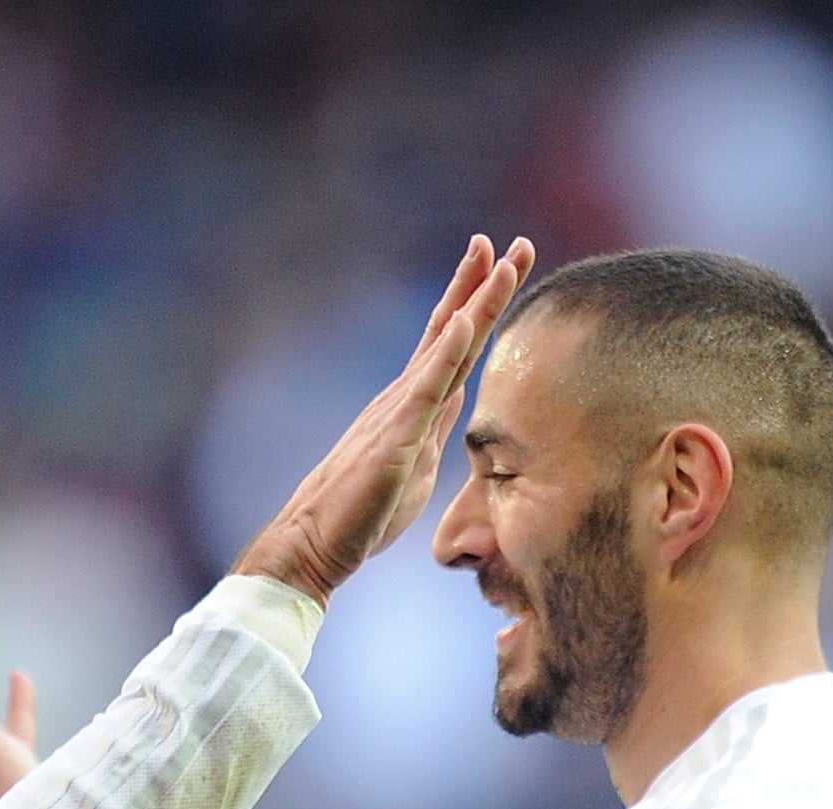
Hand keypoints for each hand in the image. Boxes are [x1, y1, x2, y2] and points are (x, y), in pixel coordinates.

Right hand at [233, 232, 535, 604]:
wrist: (315, 542)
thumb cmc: (363, 513)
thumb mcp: (416, 464)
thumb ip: (436, 428)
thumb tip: (458, 400)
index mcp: (413, 403)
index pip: (454, 343)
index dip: (479, 303)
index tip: (505, 264)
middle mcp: (405, 394)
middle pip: (452, 328)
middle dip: (484, 283)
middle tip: (517, 242)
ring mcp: (398, 411)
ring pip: (444, 347)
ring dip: (475, 303)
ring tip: (502, 262)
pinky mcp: (394, 438)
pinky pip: (424, 388)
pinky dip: (446, 352)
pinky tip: (464, 322)